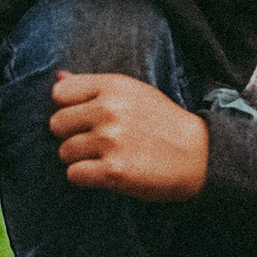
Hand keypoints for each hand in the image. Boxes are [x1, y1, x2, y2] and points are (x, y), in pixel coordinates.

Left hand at [49, 72, 210, 200]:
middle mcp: (109, 110)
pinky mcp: (114, 170)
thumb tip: (58, 78)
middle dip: (71, 136)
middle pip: (56, 124)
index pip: (60, 95)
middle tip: (96, 143)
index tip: (85, 119)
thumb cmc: (162, 123)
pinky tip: (104, 174)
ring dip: (80, 159)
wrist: (199, 155)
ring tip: (105, 158)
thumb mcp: (133, 92)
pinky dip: (85, 178)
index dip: (68, 110)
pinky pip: (75, 175)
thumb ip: (94, 86)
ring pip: (64, 152)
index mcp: (113, 86)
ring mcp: (111, 140)